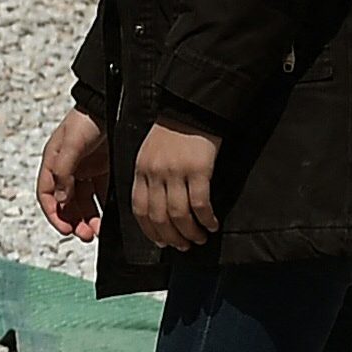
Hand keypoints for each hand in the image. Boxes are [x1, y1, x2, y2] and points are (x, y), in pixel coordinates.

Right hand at [37, 109, 107, 239]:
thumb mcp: (70, 143)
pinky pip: (101, 196)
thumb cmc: (87, 118)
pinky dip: (103, 209)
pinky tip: (109, 218)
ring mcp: (87, 172)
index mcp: (54, 164)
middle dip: (73, 222)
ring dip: (88, 219)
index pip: (47, 196)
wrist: (113, 102)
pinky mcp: (104, 171)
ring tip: (97, 231)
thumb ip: (63, 172)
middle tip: (85, 235)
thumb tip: (59, 200)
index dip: (54, 215)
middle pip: (66, 204)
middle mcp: (68, 170)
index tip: (66, 230)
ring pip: (84, 204)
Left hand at [129, 121, 221, 249]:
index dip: (150, 231)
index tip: (160, 242)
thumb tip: (158, 208)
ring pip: (178, 214)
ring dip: (189, 232)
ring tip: (199, 239)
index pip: (139, 209)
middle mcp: (155, 173)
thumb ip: (150, 177)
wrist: (192, 105)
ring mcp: (176, 172)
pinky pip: (200, 203)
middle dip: (171, 237)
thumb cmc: (175, 129)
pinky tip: (211, 224)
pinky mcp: (198, 169)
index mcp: (141, 169)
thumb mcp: (151, 152)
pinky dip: (205, 219)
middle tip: (182, 246)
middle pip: (158, 217)